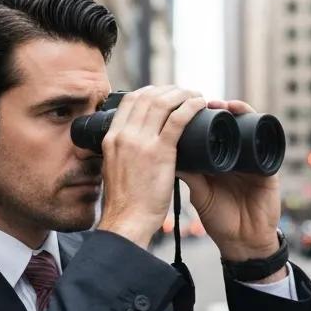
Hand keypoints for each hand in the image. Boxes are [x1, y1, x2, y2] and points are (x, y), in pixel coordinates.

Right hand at [97, 85, 207, 248]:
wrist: (126, 221)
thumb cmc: (125, 202)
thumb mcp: (114, 168)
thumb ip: (123, 153)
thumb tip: (137, 144)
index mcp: (111, 138)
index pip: (129, 100)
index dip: (150, 91)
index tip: (165, 94)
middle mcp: (123, 135)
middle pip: (147, 96)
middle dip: (169, 90)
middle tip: (185, 93)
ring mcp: (140, 142)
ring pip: (162, 102)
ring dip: (182, 94)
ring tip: (196, 97)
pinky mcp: (159, 152)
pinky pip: (177, 119)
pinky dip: (190, 107)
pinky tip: (200, 105)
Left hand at [178, 99, 281, 260]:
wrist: (242, 242)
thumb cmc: (220, 219)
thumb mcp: (200, 193)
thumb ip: (188, 175)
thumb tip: (165, 152)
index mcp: (219, 161)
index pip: (211, 133)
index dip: (199, 119)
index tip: (184, 107)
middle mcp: (236, 157)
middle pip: (229, 124)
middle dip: (218, 109)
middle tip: (203, 100)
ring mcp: (253, 160)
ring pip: (248, 127)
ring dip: (237, 111)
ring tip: (224, 105)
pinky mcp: (268, 168)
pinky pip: (266, 142)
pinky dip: (258, 126)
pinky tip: (247, 117)